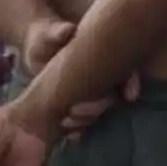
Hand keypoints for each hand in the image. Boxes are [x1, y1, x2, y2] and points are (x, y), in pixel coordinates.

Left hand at [19, 18, 140, 136]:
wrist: (35, 50)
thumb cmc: (46, 37)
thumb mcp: (50, 34)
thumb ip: (59, 33)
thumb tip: (68, 30)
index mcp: (103, 55)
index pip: (127, 69)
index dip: (131, 82)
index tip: (130, 96)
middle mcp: (102, 75)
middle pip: (112, 94)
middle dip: (98, 106)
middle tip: (75, 110)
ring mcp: (89, 91)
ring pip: (98, 108)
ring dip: (87, 119)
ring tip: (67, 122)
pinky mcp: (75, 103)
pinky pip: (82, 119)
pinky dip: (78, 128)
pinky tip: (70, 135)